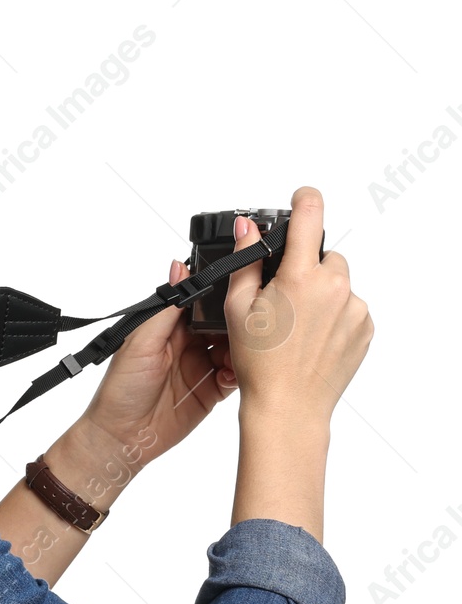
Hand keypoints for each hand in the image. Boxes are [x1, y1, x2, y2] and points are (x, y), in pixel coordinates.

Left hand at [76, 258, 238, 467]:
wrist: (120, 437)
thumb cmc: (120, 389)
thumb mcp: (140, 343)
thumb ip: (166, 310)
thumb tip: (179, 269)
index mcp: (171, 327)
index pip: (204, 302)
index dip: (222, 295)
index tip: (241, 289)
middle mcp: (190, 344)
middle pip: (226, 323)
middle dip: (241, 321)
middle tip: (251, 321)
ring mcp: (203, 367)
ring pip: (237, 348)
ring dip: (244, 347)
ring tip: (246, 348)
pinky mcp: (213, 391)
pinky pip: (237, 376)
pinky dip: (242, 372)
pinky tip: (234, 373)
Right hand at [225, 186, 372, 422]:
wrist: (289, 406)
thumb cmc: (260, 364)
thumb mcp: (237, 309)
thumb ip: (245, 263)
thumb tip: (249, 229)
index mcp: (301, 277)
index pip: (310, 216)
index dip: (305, 199)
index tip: (302, 196)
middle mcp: (335, 286)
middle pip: (324, 256)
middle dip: (305, 269)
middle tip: (282, 300)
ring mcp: (355, 308)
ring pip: (338, 283)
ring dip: (320, 294)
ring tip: (296, 326)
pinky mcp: (366, 327)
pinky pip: (350, 308)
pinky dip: (333, 316)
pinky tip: (312, 338)